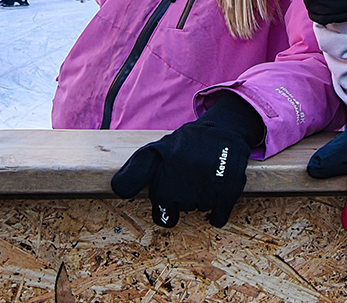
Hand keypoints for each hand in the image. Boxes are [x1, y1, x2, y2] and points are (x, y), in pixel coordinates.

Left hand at [112, 95, 263, 227]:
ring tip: (204, 175)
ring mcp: (205, 193)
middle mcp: (182, 192)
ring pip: (202, 209)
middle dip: (186, 197)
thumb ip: (133, 174)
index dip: (166, 206)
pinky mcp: (227, 193)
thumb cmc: (184, 144)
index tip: (172, 190)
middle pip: (184, 211)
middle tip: (190, 176)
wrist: (220, 129)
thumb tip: (118, 192)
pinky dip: (219, 212)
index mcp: (162, 186)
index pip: (162, 216)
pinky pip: (219, 216)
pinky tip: (217, 193)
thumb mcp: (153, 152)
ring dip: (204, 198)